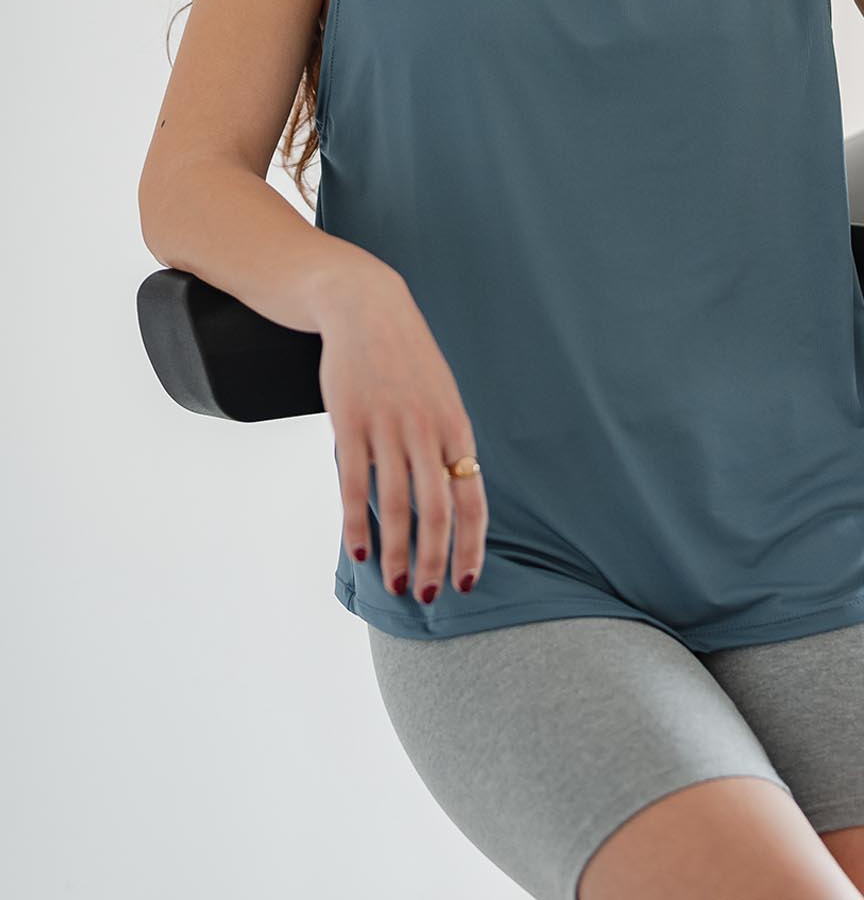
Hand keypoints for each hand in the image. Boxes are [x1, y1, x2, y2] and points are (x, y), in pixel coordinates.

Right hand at [313, 260, 487, 602]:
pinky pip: (354, 484)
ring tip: (393, 583)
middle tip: (425, 597)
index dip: (471, 547)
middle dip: (433, 561)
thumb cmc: (408, 359)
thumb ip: (447, 443)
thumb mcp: (442, 396)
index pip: (472, 499)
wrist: (367, 309)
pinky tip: (359, 551)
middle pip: (436, 512)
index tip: (466, 583)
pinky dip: (356, 523)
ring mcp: (388, 427)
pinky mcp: (350, 423)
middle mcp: (427, 431)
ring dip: (395, 553)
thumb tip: (454, 496)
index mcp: (456, 428)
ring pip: (395, 505)